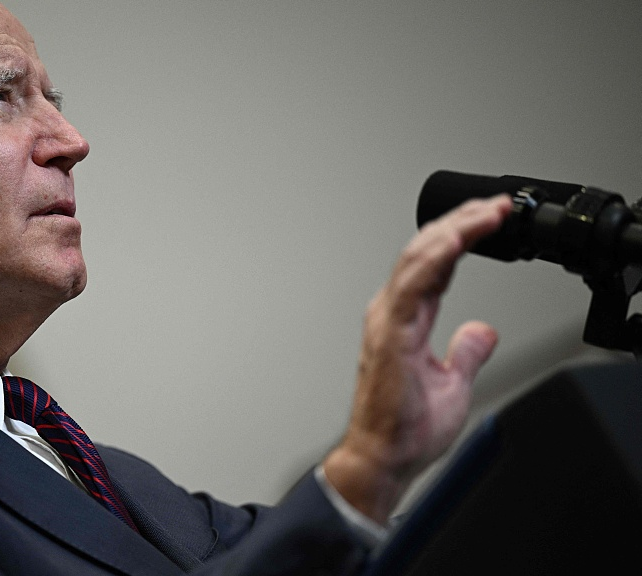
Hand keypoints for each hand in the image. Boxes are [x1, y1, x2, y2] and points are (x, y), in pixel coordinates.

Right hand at [323, 194, 512, 524]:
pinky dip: (434, 259)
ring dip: (454, 230)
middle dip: (461, 221)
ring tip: (485, 213)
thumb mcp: (453, 383)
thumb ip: (466, 352)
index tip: (492, 220)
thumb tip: (481, 331)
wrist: (382, 456)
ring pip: (417, 258)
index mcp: (404, 319)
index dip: (463, 237)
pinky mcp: (390, 334)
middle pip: (424, 250)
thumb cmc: (403, 427)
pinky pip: (412, 286)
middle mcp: (391, 312)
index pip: (435, 264)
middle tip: (494, 206)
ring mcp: (387, 320)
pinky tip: (456, 241)